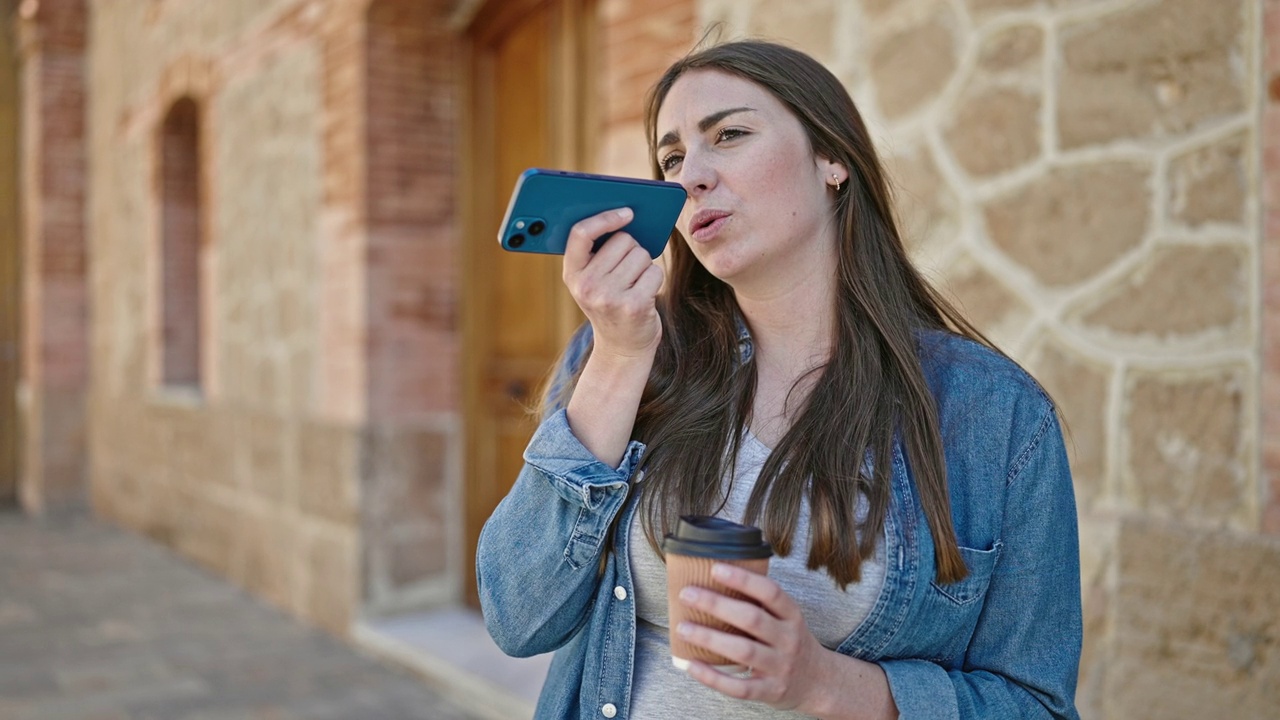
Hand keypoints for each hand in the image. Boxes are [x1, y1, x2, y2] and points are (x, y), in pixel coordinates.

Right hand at [563, 208, 663, 359]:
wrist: (622, 348)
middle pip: (623, 240)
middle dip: (632, 250)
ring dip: (644, 266)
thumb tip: (627, 215)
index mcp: (572, 274)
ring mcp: (609, 297)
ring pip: (641, 254)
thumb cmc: (611, 305)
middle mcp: (587, 286)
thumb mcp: (592, 282)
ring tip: (634, 286)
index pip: (581, 233)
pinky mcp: (634, 306)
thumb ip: (597, 252)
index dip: (605, 218)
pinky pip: (655, 271)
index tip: (626, 212)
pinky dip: (655, 279)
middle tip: (626, 274)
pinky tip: (645, 295)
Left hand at [675, 563, 846, 714]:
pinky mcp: (770, 691)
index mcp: (792, 616)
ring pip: (743, 651)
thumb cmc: (790, 642)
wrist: (818, 682)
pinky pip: (739, 687)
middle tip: (687, 594)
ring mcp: (780, 667)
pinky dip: (713, 677)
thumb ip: (761, 603)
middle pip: (752, 619)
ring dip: (710, 638)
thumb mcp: (786, 618)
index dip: (743, 579)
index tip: (715, 568)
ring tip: (683, 628)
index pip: (770, 592)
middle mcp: (789, 639)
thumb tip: (715, 576)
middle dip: (716, 605)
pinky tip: (692, 665)